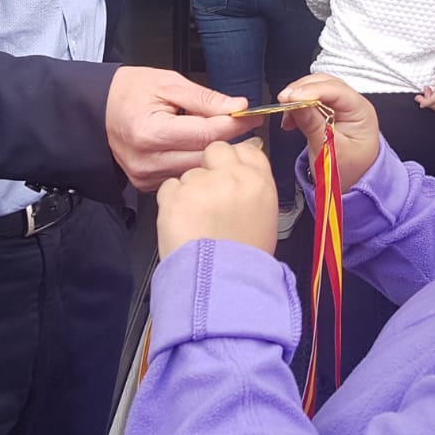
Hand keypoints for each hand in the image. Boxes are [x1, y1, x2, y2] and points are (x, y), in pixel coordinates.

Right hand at [105, 67, 261, 191]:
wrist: (98, 109)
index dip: (234, 124)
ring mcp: (145, 177)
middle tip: (248, 129)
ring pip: (196, 171)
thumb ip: (204, 98)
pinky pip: (182, 177)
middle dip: (229, 142)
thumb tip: (236, 106)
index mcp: (150, 132)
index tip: (252, 116)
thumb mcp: (168, 83)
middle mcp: (147, 160)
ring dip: (214, 157)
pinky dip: (196, 165)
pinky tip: (201, 152)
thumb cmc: (130, 92)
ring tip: (226, 139)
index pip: (205, 134)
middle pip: (204, 157)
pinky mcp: (146, 185)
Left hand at [156, 139, 277, 259]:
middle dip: (209, 166)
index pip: (245, 149)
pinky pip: (169, 187)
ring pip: (190, 172)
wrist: (221, 285)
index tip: (228, 171)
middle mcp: (231, 177)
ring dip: (190, 190)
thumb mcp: (265, 218)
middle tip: (209, 192)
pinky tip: (183, 222)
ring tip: (197, 220)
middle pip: (215, 150)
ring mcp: (202, 185)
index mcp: (259, 182)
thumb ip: (253, 188)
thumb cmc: (243, 260)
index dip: (233, 160)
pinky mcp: (176, 197)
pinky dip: (171, 202)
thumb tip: (243, 173)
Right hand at [277, 74, 380, 192]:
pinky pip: (312, 97)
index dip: (311, 91)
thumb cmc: (349, 170)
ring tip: (286, 113)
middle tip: (283, 102)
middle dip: (302, 90)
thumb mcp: (329, 151)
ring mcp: (342, 105)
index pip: (336, 90)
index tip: (289, 97)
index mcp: (361, 111)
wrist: (354, 184)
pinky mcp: (330, 109)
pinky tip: (290, 117)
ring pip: (317, 87)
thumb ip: (313, 126)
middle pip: (325, 84)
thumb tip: (296, 105)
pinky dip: (298, 104)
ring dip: (298, 96)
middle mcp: (353, 103)